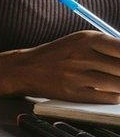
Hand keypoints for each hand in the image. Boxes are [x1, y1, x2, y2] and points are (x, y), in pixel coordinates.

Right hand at [0, 30, 119, 102]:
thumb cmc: (56, 55)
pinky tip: (109, 92)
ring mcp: (77, 75)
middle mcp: (82, 55)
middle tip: (118, 73)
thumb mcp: (79, 42)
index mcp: (85, 39)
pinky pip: (108, 97)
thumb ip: (105, 47)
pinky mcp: (74, 93)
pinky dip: (114, 96)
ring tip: (114, 82)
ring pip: (119, 84)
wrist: (25, 69)